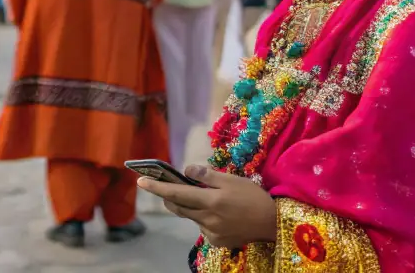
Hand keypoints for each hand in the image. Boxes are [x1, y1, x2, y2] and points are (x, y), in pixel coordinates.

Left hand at [137, 166, 276, 248]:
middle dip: (168, 197)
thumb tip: (185, 172)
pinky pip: (202, 227)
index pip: (175, 194)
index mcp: (209, 201)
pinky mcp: (217, 242)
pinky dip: (203, 218)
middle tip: (166, 187)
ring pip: (191, 217)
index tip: (140, 182)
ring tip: (205, 198)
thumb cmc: (253, 196)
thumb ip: (205, 175)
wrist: (273, 223)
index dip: (156, 188)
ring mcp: (211, 233)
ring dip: (190, 207)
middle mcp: (207, 220)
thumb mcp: (231, 179)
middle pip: (178, 208)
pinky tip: (220, 214)